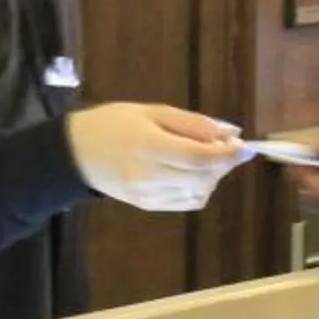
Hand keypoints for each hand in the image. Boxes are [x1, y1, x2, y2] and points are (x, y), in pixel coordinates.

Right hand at [66, 102, 248, 211]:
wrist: (75, 153)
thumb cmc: (114, 123)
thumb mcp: (152, 111)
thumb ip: (193, 123)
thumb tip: (233, 132)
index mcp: (149, 146)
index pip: (200, 158)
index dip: (228, 154)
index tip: (243, 145)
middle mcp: (149, 176)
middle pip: (204, 179)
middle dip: (222, 165)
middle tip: (224, 147)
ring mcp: (148, 195)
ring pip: (199, 194)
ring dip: (211, 177)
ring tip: (201, 157)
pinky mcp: (147, 206)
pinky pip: (186, 202)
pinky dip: (198, 188)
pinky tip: (189, 172)